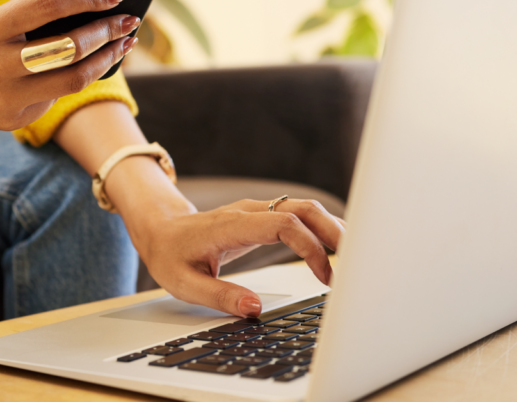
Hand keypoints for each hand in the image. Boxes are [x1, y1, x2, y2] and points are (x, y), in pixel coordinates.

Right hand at [0, 0, 138, 129]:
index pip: (44, 8)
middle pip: (67, 48)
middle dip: (106, 31)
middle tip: (129, 18)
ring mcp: (3, 99)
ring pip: (73, 80)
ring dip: (107, 58)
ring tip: (125, 41)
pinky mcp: (13, 119)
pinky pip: (60, 95)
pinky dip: (83, 75)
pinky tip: (97, 59)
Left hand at [133, 198, 345, 317]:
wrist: (160, 229)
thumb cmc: (171, 255)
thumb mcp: (184, 284)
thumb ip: (220, 296)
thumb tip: (255, 308)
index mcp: (232, 225)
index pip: (283, 224)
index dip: (309, 247)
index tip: (323, 275)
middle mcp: (249, 212)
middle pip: (303, 208)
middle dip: (333, 231)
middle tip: (357, 262)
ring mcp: (257, 210)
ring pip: (305, 207)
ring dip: (331, 227)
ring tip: (354, 257)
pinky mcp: (263, 216)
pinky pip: (298, 214)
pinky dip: (320, 227)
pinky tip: (334, 248)